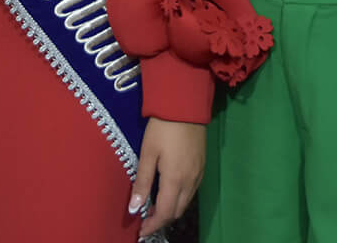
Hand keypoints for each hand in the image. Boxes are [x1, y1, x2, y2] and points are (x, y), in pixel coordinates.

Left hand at [129, 118, 204, 237]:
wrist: (186, 106)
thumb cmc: (162, 128)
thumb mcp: (147, 153)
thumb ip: (142, 182)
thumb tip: (134, 208)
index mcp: (175, 180)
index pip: (165, 213)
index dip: (153, 225)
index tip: (140, 231)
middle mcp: (190, 181)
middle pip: (177, 211)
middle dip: (161, 220)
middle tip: (145, 221)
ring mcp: (198, 174)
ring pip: (185, 203)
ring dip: (171, 210)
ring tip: (154, 209)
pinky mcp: (202, 167)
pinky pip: (191, 192)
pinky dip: (179, 199)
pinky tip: (168, 193)